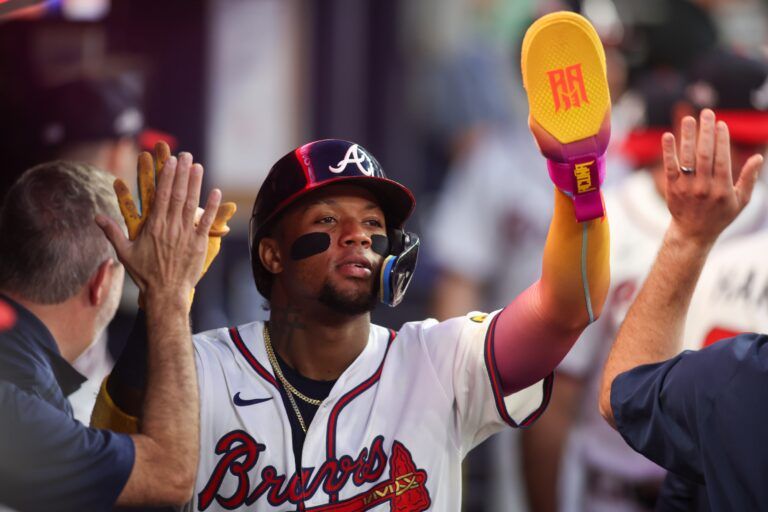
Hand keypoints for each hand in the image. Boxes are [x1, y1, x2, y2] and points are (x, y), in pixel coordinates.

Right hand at [96, 151, 220, 305]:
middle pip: (178, 195)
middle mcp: (171, 227)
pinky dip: (212, 206)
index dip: (167, 177)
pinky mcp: (199, 243)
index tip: (171, 162)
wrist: (165, 293)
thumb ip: (112, 232)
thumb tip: (96, 217)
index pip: (161, 196)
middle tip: (186, 155)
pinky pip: (206, 222)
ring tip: (198, 166)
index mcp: (154, 226)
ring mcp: (186, 234)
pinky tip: (216, 191)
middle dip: (182, 173)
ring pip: (192, 204)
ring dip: (196, 184)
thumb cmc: (145, 274)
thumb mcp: (125, 253)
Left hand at [661, 109, 763, 246]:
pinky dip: (668, 152)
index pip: (722, 160)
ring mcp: (687, 188)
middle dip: (706, 133)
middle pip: (705, 156)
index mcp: (723, 190)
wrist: (693, 233)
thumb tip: (759, 157)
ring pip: (687, 159)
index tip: (721, 124)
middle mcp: (704, 188)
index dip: (722, 141)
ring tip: (689, 119)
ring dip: (687, 137)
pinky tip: (668, 136)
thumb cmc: (720, 215)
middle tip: (707, 113)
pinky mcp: (672, 189)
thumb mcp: (740, 201)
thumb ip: (748, 179)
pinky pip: (670, 168)